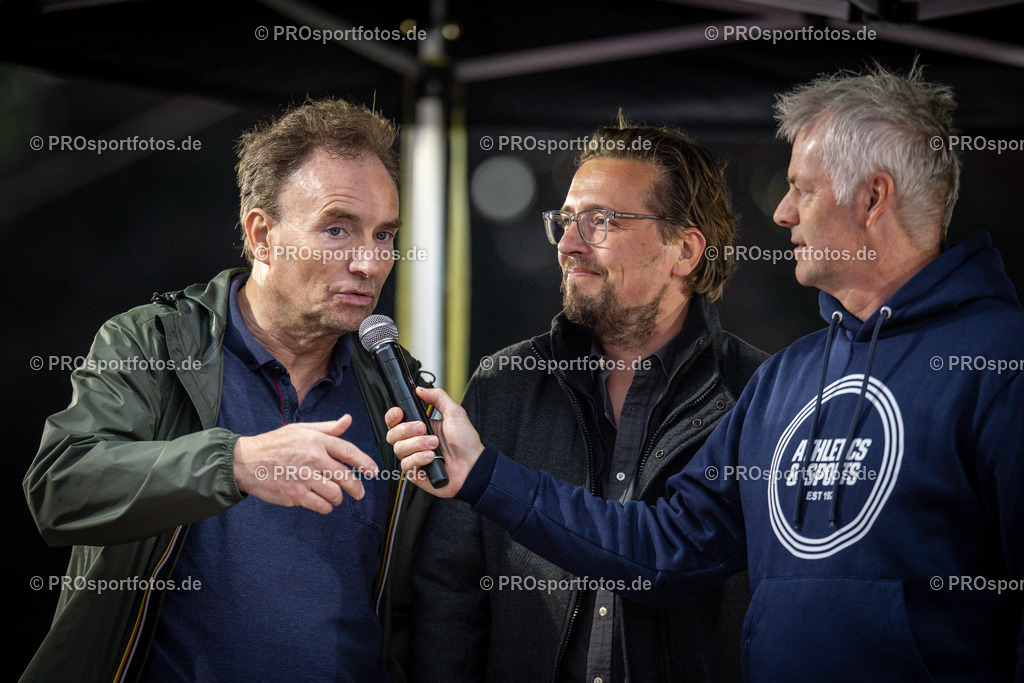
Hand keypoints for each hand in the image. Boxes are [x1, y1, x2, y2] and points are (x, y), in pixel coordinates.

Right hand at [233, 415, 378, 513]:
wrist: (246, 461)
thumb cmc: (275, 444)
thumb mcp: (301, 429)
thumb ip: (327, 428)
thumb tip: (347, 420)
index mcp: (316, 440)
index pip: (349, 452)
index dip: (365, 463)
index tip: (373, 471)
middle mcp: (313, 458)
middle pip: (346, 477)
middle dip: (356, 487)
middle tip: (359, 492)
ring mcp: (304, 478)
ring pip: (336, 493)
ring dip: (339, 497)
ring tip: (336, 496)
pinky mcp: (296, 494)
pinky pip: (321, 505)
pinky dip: (326, 507)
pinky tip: (324, 503)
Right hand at [385, 386, 483, 497]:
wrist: (473, 465)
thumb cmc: (466, 443)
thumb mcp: (454, 413)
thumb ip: (438, 397)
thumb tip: (420, 389)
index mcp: (420, 427)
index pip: (395, 421)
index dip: (392, 416)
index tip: (399, 413)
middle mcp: (414, 442)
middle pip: (392, 434)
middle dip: (406, 429)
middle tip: (423, 428)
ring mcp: (414, 458)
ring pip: (398, 449)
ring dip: (417, 444)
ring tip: (434, 444)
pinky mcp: (415, 473)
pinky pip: (406, 465)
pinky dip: (418, 458)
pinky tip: (432, 457)